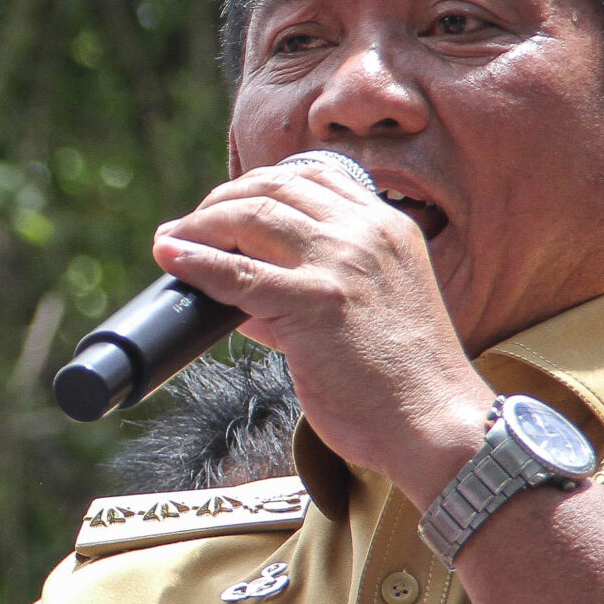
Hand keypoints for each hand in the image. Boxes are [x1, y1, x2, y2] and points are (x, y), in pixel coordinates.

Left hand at [152, 156, 493, 493]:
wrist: (435, 423)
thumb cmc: (403, 381)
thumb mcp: (374, 307)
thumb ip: (316, 289)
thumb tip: (243, 297)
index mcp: (388, 227)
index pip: (312, 179)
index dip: (258, 185)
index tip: (228, 205)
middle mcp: (365, 234)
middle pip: (274, 190)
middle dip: (221, 201)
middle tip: (189, 224)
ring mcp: (339, 264)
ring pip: (251, 218)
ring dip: (201, 225)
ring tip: (172, 239)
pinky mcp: (312, 303)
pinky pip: (236, 272)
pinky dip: (194, 260)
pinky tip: (169, 255)